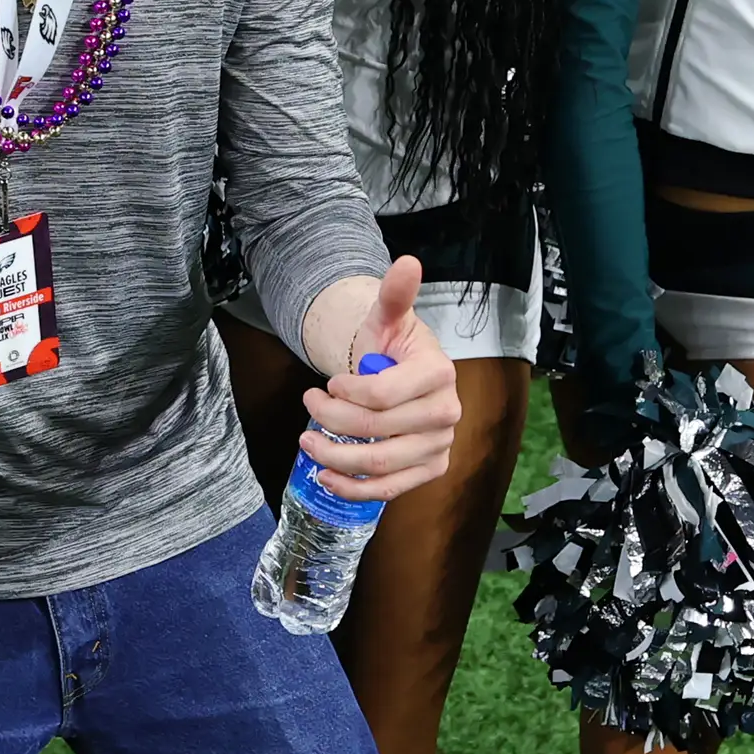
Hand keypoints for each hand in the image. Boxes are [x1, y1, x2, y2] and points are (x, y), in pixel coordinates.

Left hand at [296, 258, 462, 500]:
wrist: (402, 374)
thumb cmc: (391, 348)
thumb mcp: (386, 319)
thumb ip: (394, 295)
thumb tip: (407, 263)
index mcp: (438, 373)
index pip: (381, 395)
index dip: (344, 393)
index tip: (328, 384)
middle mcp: (446, 411)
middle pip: (375, 429)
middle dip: (330, 420)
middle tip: (307, 407)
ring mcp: (440, 444)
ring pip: (379, 462)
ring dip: (334, 458)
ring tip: (307, 442)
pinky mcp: (430, 469)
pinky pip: (390, 489)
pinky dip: (354, 488)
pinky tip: (326, 477)